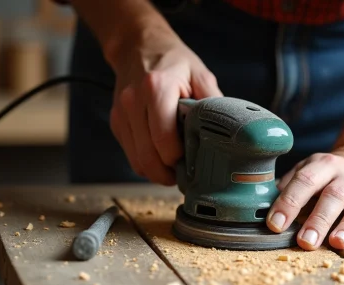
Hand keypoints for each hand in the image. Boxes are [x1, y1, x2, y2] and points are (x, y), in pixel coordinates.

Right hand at [109, 28, 222, 184]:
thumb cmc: (174, 61)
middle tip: (186, 177)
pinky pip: (131, 155)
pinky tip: (162, 160)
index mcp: (156, 88)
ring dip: (157, 173)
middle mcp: (133, 102)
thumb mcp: (200, 74)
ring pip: (137, 161)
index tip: (194, 164)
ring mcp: (122, 114)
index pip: (163, 139)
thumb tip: (227, 131)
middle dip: (168, 174)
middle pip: (148, 156)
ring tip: (176, 171)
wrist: (138, 47)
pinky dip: (147, 164)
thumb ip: (213, 102)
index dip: (179, 159)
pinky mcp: (117, 123)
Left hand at [266, 145, 343, 249]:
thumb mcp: (309, 171)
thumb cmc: (330, 176)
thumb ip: (289, 186)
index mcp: (325, 165)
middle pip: (334, 196)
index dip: (289, 202)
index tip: (275, 224)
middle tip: (305, 241)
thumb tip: (262, 206)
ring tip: (336, 243)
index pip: (305, 181)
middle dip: (318, 220)